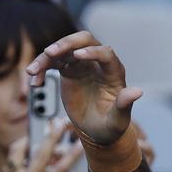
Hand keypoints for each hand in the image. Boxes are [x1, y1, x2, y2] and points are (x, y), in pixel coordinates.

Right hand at [25, 31, 143, 146]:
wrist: (97, 131)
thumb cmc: (111, 126)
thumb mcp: (118, 120)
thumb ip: (124, 105)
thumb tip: (138, 91)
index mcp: (114, 73)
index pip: (105, 53)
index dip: (92, 52)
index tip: (77, 55)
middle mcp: (98, 64)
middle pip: (84, 40)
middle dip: (67, 43)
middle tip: (50, 52)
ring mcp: (82, 65)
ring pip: (64, 50)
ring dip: (46, 57)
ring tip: (32, 71)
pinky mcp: (68, 71)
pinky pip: (52, 62)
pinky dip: (42, 69)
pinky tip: (34, 82)